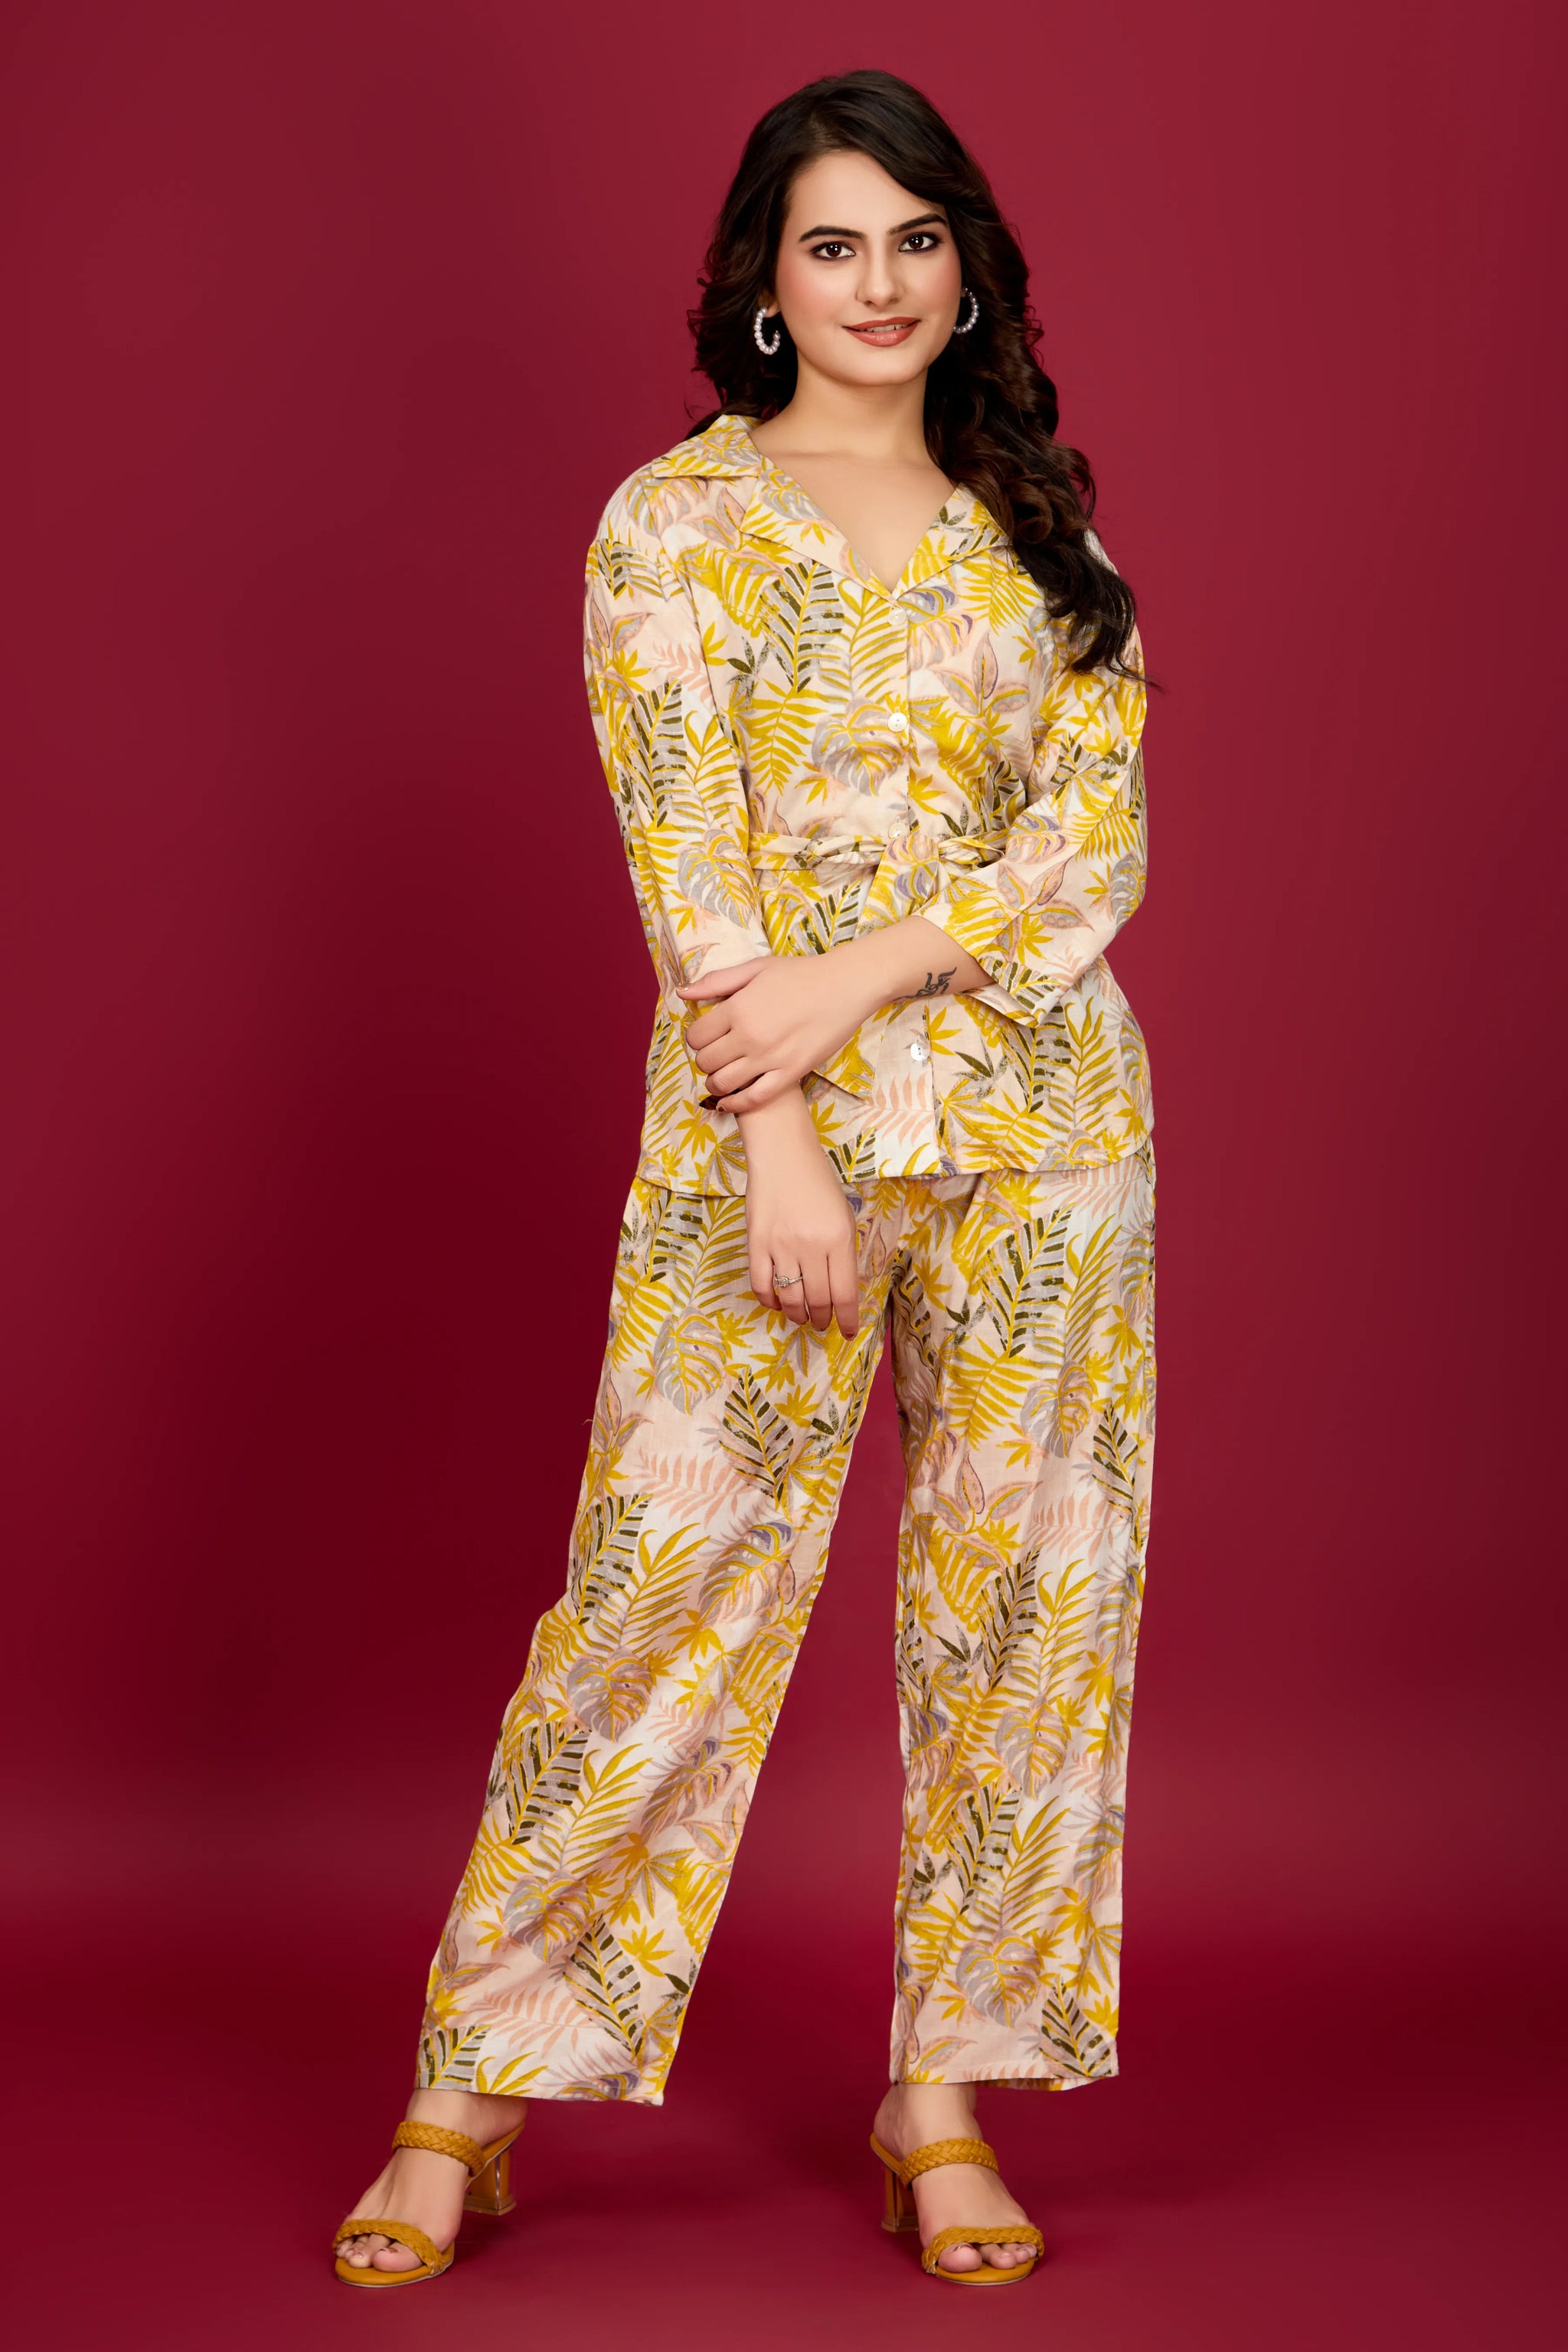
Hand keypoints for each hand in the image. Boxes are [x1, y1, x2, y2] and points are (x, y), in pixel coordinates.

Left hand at [677, 923, 989, 1111]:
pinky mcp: (790, 1073)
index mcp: (737, 1008)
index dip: (696, 1038)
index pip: (696, 1036)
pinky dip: (736, 1104)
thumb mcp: (756, 968)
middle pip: (707, 1062)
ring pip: (723, 1084)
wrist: (846, 985)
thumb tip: (683, 993)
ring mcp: (770, 1058)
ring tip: (721, 1077)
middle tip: (715, 1055)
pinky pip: (754, 1099)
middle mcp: (749, 1036)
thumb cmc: (802, 973)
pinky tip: (730, 1101)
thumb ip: (717, 982)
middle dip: (705, 1060)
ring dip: (716, 1083)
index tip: (705, 1037)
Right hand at [736, 1091, 859, 1337]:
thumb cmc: (819, 1184)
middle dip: (821, 1319)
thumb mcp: (844, 1216)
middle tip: (822, 1322)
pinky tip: (776, 1302)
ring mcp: (780, 1246)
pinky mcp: (755, 1243)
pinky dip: (769, 1301)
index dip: (848, 1320)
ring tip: (801, 1317)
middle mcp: (811, 1246)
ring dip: (797, 1315)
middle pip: (817, 1301)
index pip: (845, 1294)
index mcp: (839, 1239)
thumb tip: (840, 1291)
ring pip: (789, 1298)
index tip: (847, 1332)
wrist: (783, 1155)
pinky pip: (761, 1285)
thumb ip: (843, 1253)